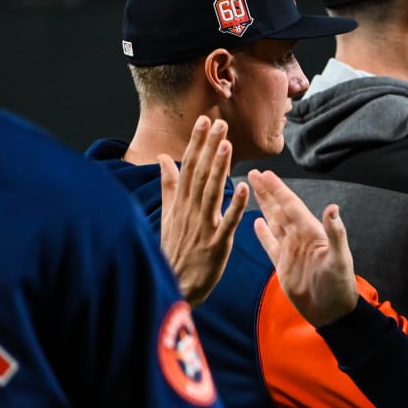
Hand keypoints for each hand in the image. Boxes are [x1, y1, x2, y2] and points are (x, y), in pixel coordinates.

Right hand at [159, 116, 249, 306]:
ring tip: (228, 145)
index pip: (188, 167)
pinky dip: (236, 205)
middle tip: (220, 123)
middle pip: (200, 174)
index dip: (196, 144)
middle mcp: (190, 211)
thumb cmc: (173, 250)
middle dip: (209, 148)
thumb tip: (163, 158)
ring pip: (212, 193)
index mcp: (180, 203)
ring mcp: (203, 227)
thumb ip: (169, 185)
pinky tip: (244, 188)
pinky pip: (227, 222)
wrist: (173, 286)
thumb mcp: (168, 215)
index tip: (203, 121)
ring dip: (219, 169)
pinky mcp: (216, 245)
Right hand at [247, 169, 358, 327]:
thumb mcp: (339, 259)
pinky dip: (263, 233)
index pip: (291, 205)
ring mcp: (290, 250)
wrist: (332, 312)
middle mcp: (299, 237)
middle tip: (253, 172)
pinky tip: (256, 222)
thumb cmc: (339, 286)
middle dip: (267, 191)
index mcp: (311, 233)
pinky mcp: (282, 265)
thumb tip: (332, 208)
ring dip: (264, 206)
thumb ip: (336, 234)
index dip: (278, 189)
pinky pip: (270, 244)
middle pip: (279, 209)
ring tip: (252, 190)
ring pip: (273, 222)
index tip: (266, 173)